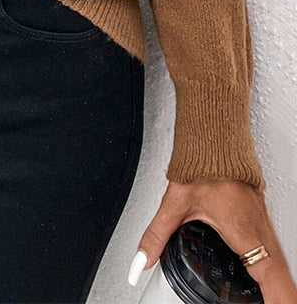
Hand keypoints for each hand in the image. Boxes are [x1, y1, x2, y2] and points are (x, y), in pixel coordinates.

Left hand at [129, 179, 296, 302]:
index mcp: (245, 232)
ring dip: (280, 284)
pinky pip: (275, 248)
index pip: (272, 278)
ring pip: (280, 261)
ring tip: (276, 301)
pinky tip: (267, 277)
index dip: (280, 300)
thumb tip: (141, 261)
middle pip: (282, 275)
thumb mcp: (175, 205)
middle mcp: (259, 229)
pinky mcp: (260, 215)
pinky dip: (276, 268)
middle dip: (283, 298)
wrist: (214, 137)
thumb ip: (157, 237)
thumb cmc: (202, 164)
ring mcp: (263, 221)